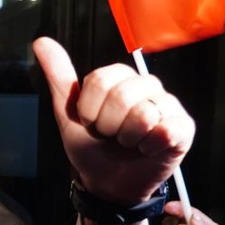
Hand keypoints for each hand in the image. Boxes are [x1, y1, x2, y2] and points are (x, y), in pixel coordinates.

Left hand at [33, 37, 194, 204]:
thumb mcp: (68, 114)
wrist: (106, 183)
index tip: (90, 122)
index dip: (89, 109)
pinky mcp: (183, 128)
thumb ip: (60, 78)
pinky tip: (147, 150)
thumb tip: (41, 42)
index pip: (100, 80)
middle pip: (121, 96)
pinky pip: (166, 130)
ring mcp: (168, 105)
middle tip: (110, 136)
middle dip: (107, 125)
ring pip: (143, 114)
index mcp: (120, 78)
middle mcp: (147, 86)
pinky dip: (149, 147)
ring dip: (127, 139)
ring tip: (128, 143)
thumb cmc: (91, 147)